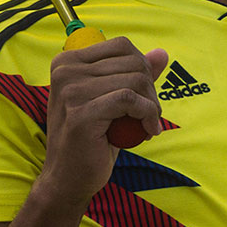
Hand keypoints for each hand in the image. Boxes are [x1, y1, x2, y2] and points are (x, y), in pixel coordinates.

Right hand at [41, 37, 168, 208]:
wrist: (68, 179)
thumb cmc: (93, 138)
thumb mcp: (115, 100)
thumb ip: (135, 74)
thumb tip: (162, 53)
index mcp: (68, 61)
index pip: (122, 46)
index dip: (142, 69)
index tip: (143, 95)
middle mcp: (65, 71)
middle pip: (133, 63)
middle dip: (150, 89)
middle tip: (147, 114)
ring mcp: (71, 91)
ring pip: (135, 81)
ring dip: (151, 105)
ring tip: (145, 125)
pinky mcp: (81, 113)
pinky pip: (131, 101)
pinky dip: (147, 115)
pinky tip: (146, 132)